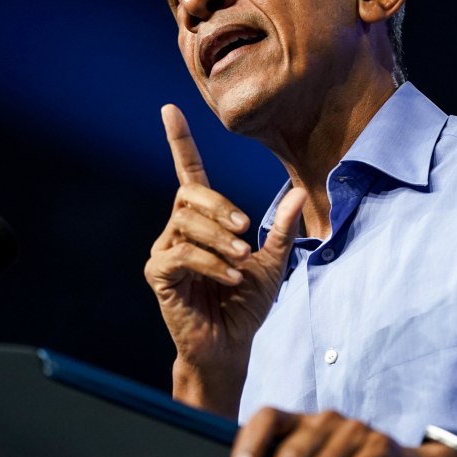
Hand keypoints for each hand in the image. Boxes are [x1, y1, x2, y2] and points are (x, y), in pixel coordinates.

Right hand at [144, 105, 306, 414]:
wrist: (231, 346)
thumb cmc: (246, 306)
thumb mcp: (273, 263)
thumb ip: (281, 230)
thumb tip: (297, 192)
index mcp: (204, 222)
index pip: (188, 174)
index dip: (180, 142)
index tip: (171, 110)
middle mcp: (178, 231)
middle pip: (189, 194)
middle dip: (219, 206)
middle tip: (245, 229)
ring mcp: (165, 251)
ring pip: (186, 223)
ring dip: (219, 239)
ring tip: (240, 262)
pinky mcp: (159, 274)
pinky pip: (180, 255)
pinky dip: (209, 263)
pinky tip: (228, 278)